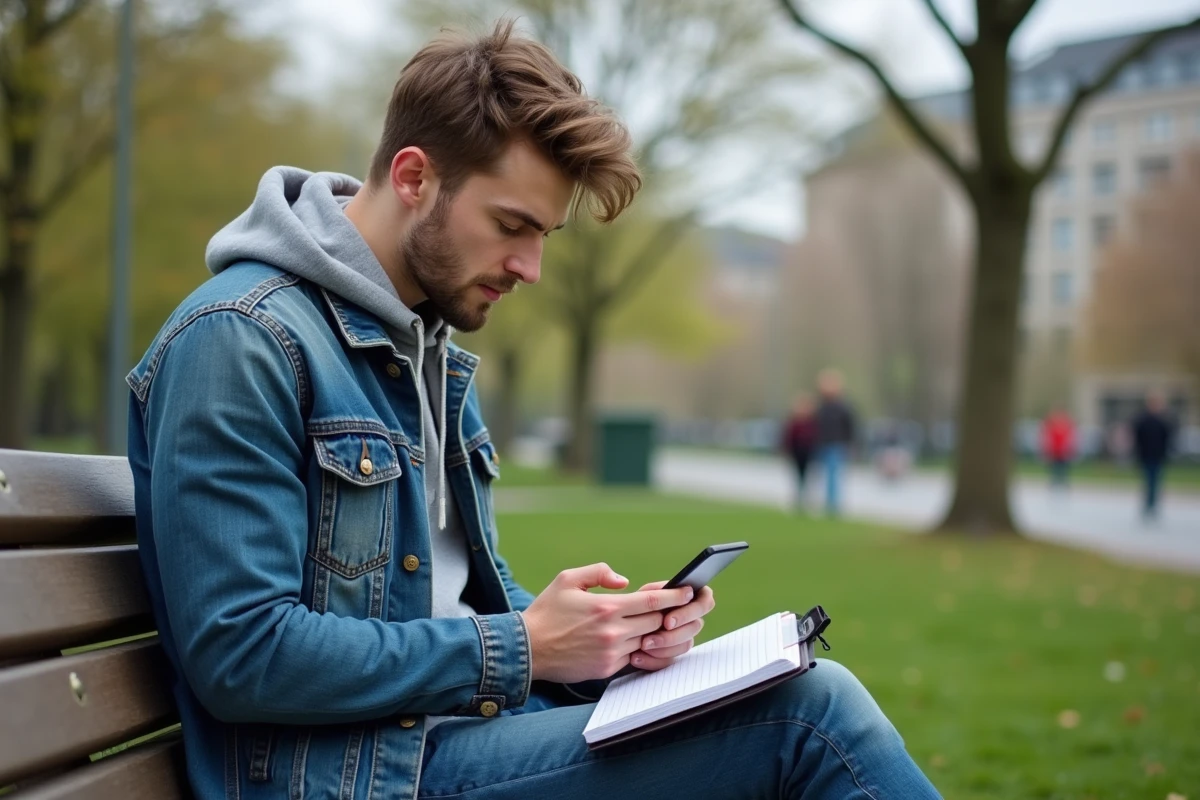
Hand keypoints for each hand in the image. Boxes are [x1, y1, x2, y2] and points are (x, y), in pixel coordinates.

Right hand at [521, 564, 694, 682]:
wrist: (526, 649)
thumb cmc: (546, 611)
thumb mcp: (568, 579)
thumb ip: (599, 572)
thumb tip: (624, 581)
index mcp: (606, 607)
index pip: (651, 600)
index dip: (674, 596)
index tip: (688, 591)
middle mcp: (612, 631)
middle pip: (656, 622)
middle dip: (670, 614)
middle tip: (680, 606)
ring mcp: (610, 653)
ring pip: (647, 641)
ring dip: (656, 633)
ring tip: (662, 623)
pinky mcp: (605, 670)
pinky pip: (632, 658)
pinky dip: (638, 648)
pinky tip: (638, 640)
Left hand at [628, 581, 715, 670]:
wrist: (618, 624)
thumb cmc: (632, 602)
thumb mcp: (643, 593)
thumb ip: (661, 592)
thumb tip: (688, 591)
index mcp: (687, 596)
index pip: (705, 601)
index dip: (689, 613)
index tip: (667, 622)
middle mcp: (689, 616)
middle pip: (696, 626)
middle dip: (673, 634)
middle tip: (650, 639)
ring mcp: (682, 635)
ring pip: (686, 644)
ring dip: (664, 647)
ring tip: (641, 646)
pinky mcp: (672, 652)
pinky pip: (671, 660)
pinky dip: (653, 660)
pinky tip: (636, 657)